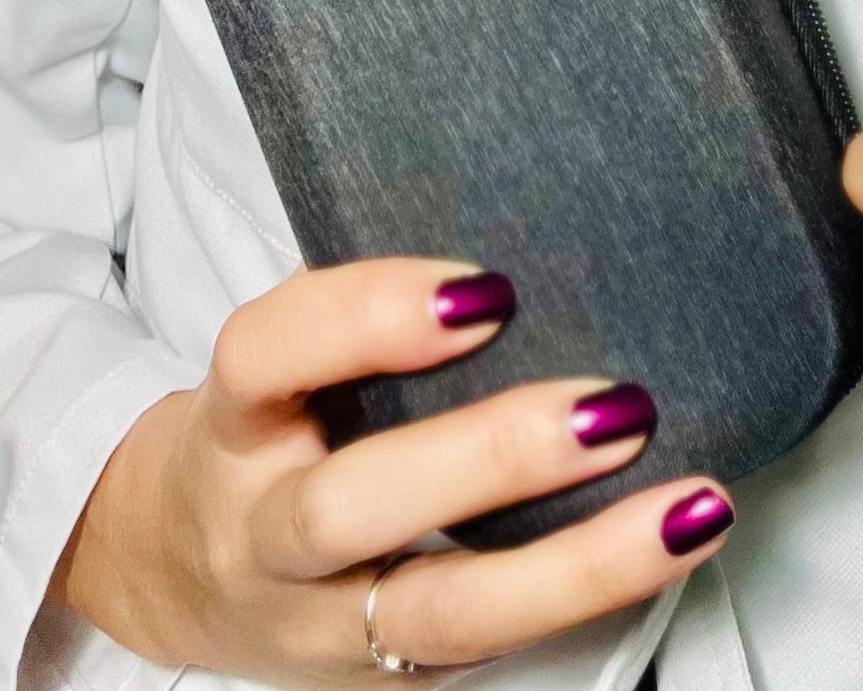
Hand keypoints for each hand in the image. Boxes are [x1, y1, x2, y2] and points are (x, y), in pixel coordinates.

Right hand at [49, 258, 733, 685]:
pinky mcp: (385, 681)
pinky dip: (589, 599)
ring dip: (576, 564)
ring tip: (684, 504)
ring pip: (440, 616)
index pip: (269, 353)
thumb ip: (364, 302)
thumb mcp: (280, 359)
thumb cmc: (267, 427)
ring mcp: (324, 623)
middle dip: (489, 458)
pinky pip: (488, 653)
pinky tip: (673, 540)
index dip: (368, 315)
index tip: (486, 286)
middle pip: (353, 506)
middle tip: (613, 406)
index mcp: (234, 420)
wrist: (178, 571)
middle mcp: (264, 531)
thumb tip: (516, 219)